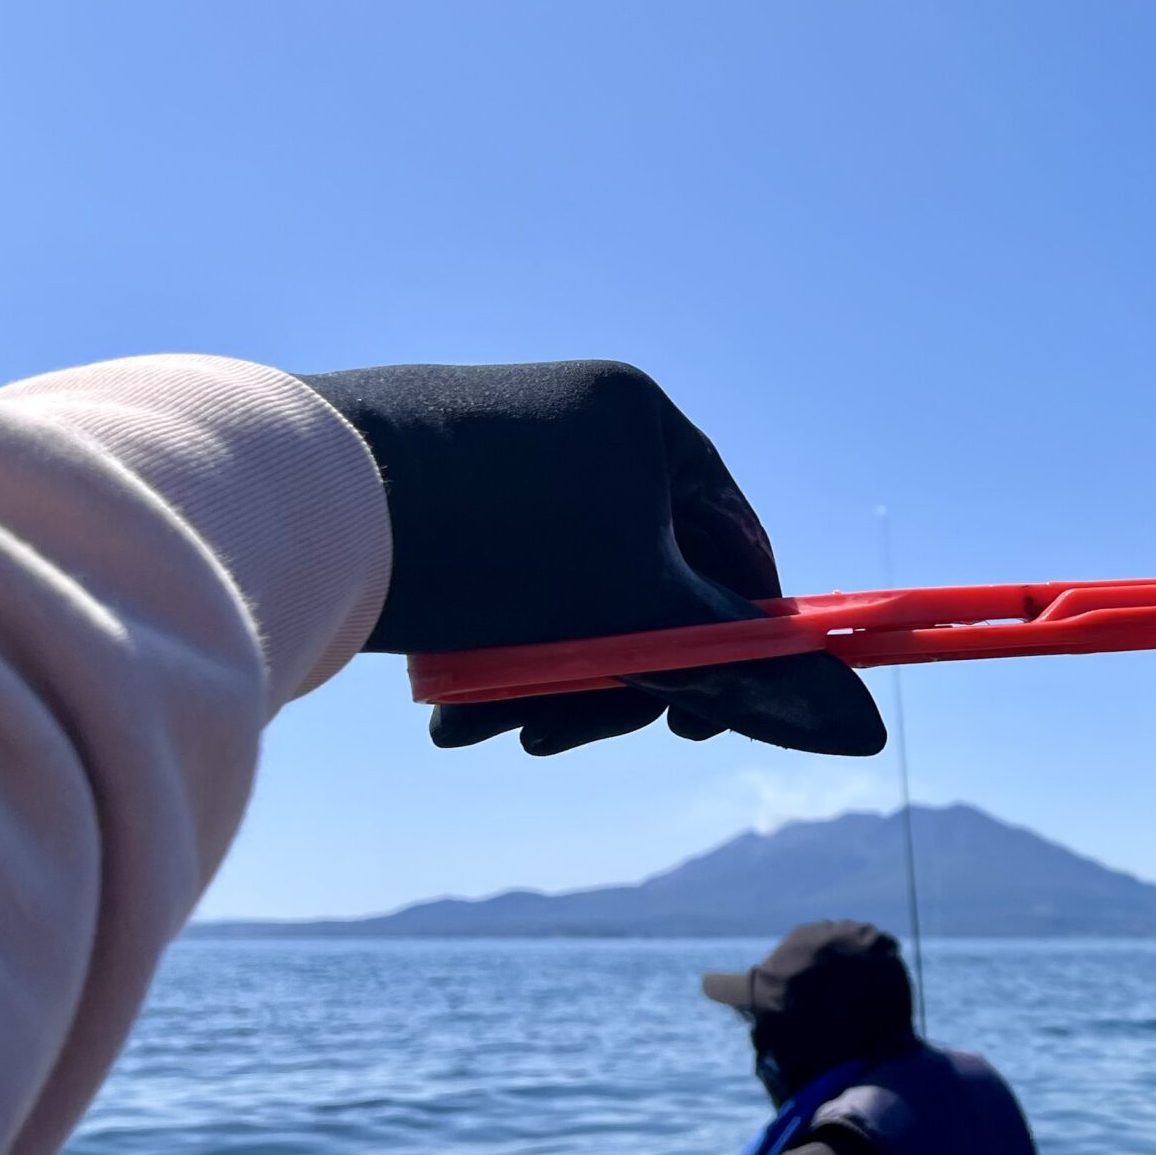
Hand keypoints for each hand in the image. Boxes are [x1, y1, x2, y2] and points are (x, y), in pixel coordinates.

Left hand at [303, 360, 883, 755]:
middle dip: (610, 676)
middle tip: (567, 739)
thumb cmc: (486, 550)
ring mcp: (493, 442)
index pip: (731, 544)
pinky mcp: (422, 477)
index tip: (700, 720)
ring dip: (539, 679)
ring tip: (484, 734)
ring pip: (560, 592)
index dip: (733, 645)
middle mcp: (573, 415)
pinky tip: (447, 705)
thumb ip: (754, 676)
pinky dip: (484, 647)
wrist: (287, 499)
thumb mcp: (640, 625)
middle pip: (642, 577)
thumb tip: (868, 735)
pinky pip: (492, 578)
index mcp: (642, 419)